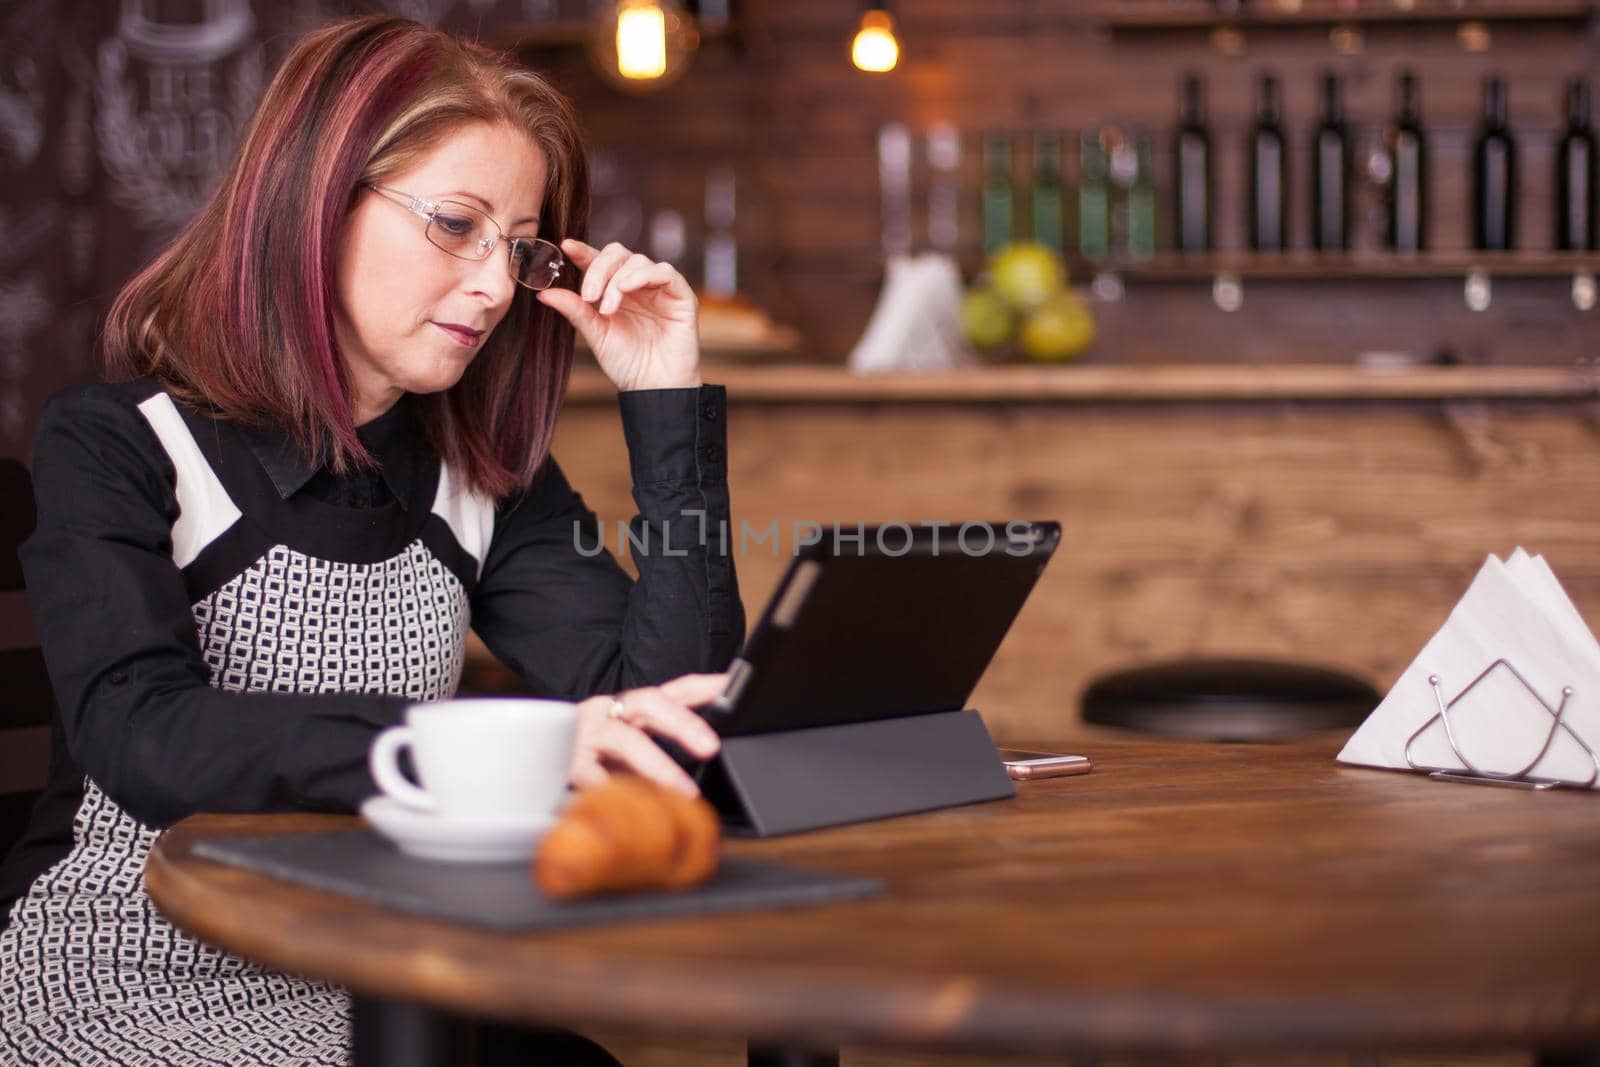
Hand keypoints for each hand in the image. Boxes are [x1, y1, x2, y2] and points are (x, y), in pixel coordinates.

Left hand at [536, 240, 703, 391]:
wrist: (654, 388)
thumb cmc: (627, 364)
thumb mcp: (596, 334)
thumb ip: (575, 310)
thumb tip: (543, 292)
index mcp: (616, 291)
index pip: (599, 261)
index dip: (584, 252)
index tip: (566, 247)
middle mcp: (638, 285)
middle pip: (618, 254)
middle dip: (598, 269)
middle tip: (588, 295)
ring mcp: (660, 289)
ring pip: (638, 261)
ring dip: (617, 279)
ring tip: (607, 307)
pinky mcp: (681, 295)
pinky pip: (664, 272)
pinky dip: (643, 275)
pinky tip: (626, 289)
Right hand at [569, 673, 724, 796]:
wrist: (531, 758)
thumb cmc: (597, 753)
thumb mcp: (635, 742)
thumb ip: (667, 741)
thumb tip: (714, 748)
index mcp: (631, 704)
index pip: (676, 688)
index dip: (706, 685)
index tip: (734, 686)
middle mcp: (611, 711)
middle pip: (650, 703)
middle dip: (682, 722)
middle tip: (711, 746)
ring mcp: (589, 735)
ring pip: (626, 742)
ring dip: (659, 767)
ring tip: (685, 792)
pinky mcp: (570, 765)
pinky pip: (596, 779)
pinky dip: (618, 791)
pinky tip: (637, 806)